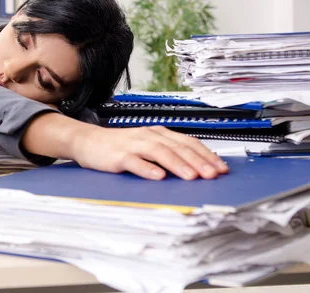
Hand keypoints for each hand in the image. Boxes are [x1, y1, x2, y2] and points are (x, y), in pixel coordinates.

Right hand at [72, 125, 228, 179]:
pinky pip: (134, 162)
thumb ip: (168, 154)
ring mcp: (133, 145)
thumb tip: (195, 167)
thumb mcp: (147, 147)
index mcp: (159, 133)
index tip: (221, 168)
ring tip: (192, 177)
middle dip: (197, 161)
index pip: (188, 142)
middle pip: (177, 147)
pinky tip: (158, 177)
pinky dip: (147, 169)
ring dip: (178, 164)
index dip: (206, 155)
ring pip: (159, 152)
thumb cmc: (119, 147)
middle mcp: (149, 136)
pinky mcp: (118, 155)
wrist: (88, 141)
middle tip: (213, 175)